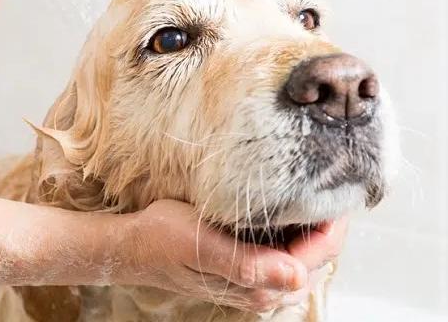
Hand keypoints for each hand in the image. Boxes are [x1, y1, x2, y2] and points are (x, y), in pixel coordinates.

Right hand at [115, 200, 346, 313]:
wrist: (133, 246)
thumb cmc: (162, 239)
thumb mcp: (201, 244)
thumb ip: (248, 263)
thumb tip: (297, 276)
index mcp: (257, 285)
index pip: (319, 255)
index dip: (334, 222)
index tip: (340, 187)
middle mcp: (263, 290)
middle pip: (318, 258)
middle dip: (328, 224)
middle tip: (332, 182)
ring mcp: (256, 283)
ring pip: (305, 256)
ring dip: (313, 228)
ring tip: (315, 192)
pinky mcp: (248, 271)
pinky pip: (287, 254)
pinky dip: (296, 233)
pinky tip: (289, 210)